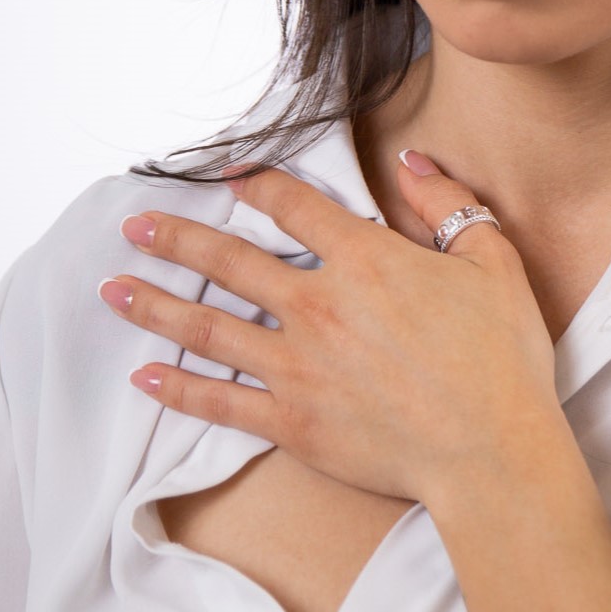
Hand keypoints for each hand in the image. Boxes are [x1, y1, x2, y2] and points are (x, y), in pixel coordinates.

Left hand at [97, 155, 560, 505]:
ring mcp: (297, 366)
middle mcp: (318, 305)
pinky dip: (178, 388)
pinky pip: (220, 402)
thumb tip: (412, 160)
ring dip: (156, 305)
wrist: (490, 451)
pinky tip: (144, 375)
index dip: (256, 183)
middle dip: (177, 239)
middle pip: (231, 261)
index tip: (225, 175)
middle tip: (135, 226)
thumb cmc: (498, 357)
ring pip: (210, 327)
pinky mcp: (291, 422)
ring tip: (112, 288)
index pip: (295, 206)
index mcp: (364, 260)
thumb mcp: (491, 259)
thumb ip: (447, 202)